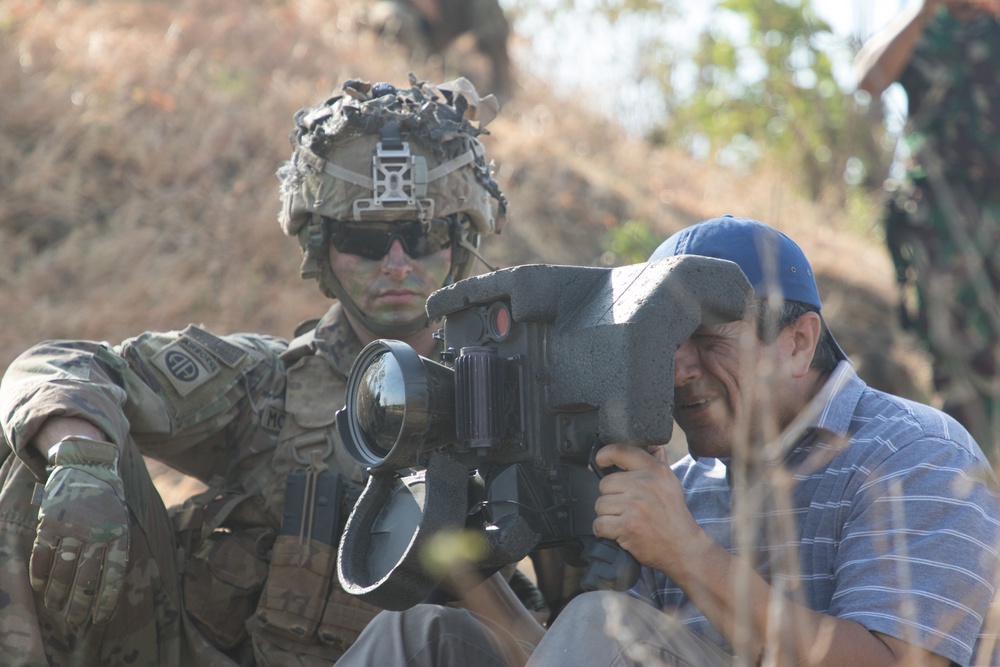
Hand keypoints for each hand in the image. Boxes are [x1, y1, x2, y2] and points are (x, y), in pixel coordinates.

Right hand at [31, 437, 129, 625]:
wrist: (88, 464)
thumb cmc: (107, 501)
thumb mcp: (120, 521)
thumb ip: (114, 549)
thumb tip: (107, 589)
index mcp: (119, 532)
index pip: (114, 574)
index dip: (106, 599)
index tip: (99, 619)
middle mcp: (98, 531)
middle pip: (87, 577)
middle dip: (80, 603)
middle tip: (74, 620)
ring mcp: (73, 525)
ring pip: (63, 569)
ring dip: (57, 592)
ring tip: (56, 606)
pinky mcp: (52, 519)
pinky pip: (43, 553)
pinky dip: (39, 572)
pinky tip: (39, 586)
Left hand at [592, 444, 706, 574]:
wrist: (684, 547)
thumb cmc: (674, 515)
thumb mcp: (670, 481)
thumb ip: (657, 460)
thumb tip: (649, 442)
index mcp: (655, 470)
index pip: (620, 450)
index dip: (603, 454)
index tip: (599, 461)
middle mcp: (645, 485)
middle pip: (604, 483)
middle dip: (610, 496)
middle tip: (625, 506)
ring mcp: (635, 505)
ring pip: (600, 505)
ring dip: (607, 515)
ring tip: (624, 519)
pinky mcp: (627, 526)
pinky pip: (599, 524)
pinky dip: (604, 531)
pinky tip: (618, 531)